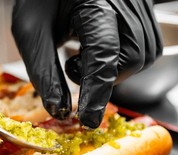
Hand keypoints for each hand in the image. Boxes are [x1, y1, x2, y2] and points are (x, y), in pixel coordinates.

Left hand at [12, 0, 162, 127]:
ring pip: (145, 54)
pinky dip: (125, 59)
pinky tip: (100, 51)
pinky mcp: (139, 9)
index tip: (87, 119)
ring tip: (86, 56)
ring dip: (116, 69)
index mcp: (95, 4)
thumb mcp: (30, 31)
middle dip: (105, 77)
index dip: (96, 92)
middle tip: (75, 68)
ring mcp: (136, 4)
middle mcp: (124, 2)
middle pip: (134, 57)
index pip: (105, 55)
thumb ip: (44, 71)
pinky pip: (147, 44)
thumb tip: (58, 108)